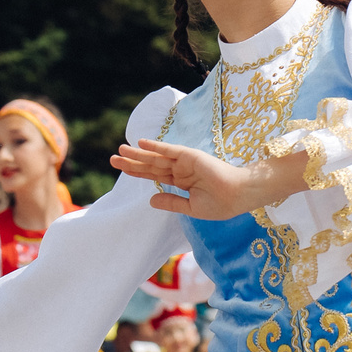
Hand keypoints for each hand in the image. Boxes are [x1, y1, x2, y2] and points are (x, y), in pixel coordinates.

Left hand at [112, 140, 308, 220]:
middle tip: (112, 158)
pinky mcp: (190, 156)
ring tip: (120, 150)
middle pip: (151, 165)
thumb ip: (172, 202)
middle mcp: (181, 170)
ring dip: (138, 153)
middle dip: (132, 162)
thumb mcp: (192, 208)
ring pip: (156, 157)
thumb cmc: (221, 204)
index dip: (137, 172)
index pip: (154, 176)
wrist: (239, 196)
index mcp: (182, 182)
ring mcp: (185, 162)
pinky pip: (169, 150)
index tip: (120, 168)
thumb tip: (150, 199)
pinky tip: (141, 143)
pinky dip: (156, 146)